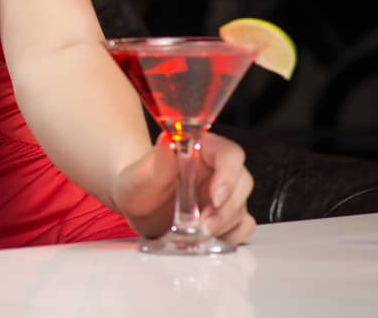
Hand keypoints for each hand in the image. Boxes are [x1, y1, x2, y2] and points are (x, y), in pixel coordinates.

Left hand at [112, 131, 255, 243]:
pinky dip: (231, 236)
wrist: (135, 206)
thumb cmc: (138, 183)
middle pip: (242, 183)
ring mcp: (224, 194)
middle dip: (226, 208)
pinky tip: (210, 238)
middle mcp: (217, 169)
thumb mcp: (142, 173)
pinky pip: (243, 226)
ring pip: (242, 207)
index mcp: (201, 149)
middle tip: (203, 224)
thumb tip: (169, 139)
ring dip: (224, 224)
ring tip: (197, 231)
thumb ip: (159, 158)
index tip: (215, 197)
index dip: (229, 175)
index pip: (229, 154)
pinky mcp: (225, 216)